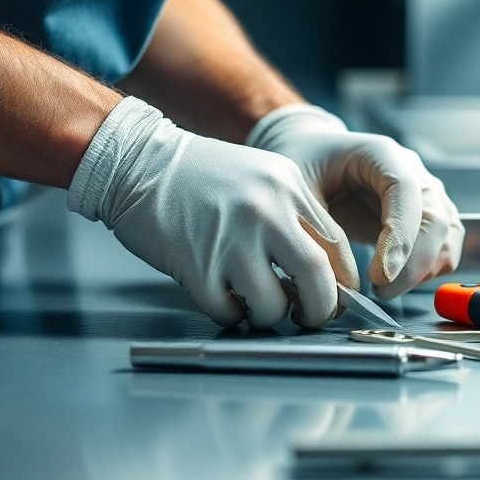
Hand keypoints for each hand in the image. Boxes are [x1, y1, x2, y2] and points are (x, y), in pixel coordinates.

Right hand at [68, 98, 356, 327]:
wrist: (139, 162)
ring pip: (273, 306)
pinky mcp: (198, 266)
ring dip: (268, 316)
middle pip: (317, 278)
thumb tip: (320, 272)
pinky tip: (222, 297)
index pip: (336, 245)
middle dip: (319, 309)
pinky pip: (228, 312)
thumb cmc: (200, 176)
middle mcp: (267, 211)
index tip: (334, 297)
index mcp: (289, 187)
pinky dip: (230, 314)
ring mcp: (232, 239)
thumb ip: (294, 215)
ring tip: (256, 305)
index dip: (340, 281)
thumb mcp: (262, 176)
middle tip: (308, 317)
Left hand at [247, 105, 464, 299]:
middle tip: (381, 291)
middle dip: (414, 263)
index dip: (400, 235)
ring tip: (388, 289)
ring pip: (445, 234)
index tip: (381, 275)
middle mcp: (411, 171)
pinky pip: (442, 245)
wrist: (310, 159)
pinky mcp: (420, 219)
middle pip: (435, 217)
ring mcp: (421, 195)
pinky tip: (401, 282)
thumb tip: (339, 279)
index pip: (406, 190)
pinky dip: (430, 269)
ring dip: (426, 268)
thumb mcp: (296, 189)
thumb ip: (318, 230)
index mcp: (381, 153)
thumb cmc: (304, 164)